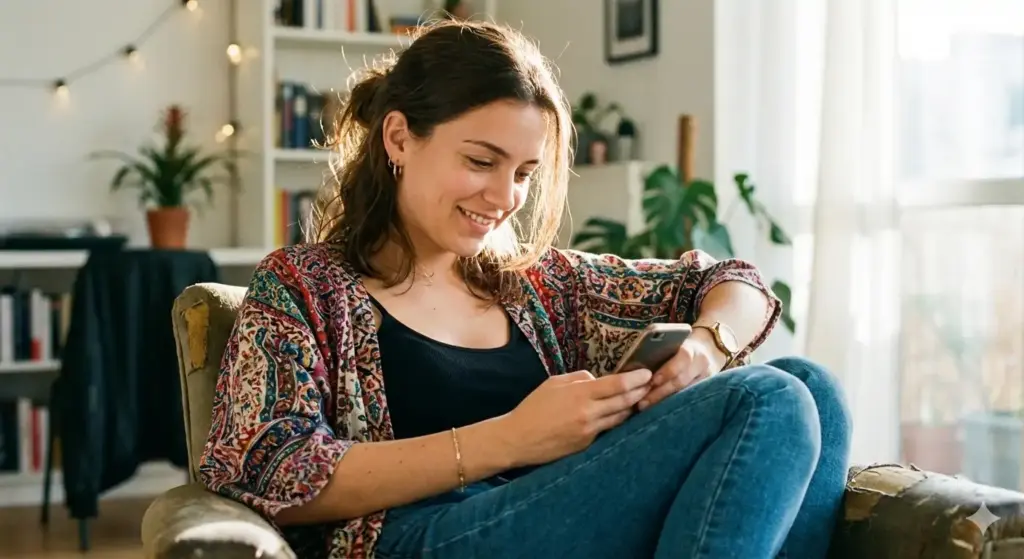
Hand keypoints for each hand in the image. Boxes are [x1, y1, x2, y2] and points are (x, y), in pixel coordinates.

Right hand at [502, 368, 652, 466]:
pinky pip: (607, 430)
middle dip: (641, 393)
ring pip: (620, 418)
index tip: (648, 374)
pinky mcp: (587, 445)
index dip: (636, 379)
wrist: (517, 439)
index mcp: (580, 395)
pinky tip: (621, 415)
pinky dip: (616, 421)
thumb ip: (579, 379)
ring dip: (632, 408)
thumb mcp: (553, 383)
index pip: (617, 385)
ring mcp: (589, 432)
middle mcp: (589, 414)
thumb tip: (598, 380)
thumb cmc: (533, 408)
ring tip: (642, 399)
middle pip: (625, 402)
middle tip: (652, 385)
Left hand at [637, 335, 723, 410]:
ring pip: (684, 394)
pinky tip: (657, 411)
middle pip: (681, 381)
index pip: (683, 358)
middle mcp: (702, 364)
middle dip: (660, 393)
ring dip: (663, 402)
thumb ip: (659, 351)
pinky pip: (687, 401)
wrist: (706, 351)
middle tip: (642, 403)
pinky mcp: (706, 392)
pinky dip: (671, 406)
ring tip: (646, 408)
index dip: (668, 371)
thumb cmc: (679, 347)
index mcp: (692, 349)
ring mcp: (705, 380)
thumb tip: (634, 367)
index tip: (651, 381)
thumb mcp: (672, 344)